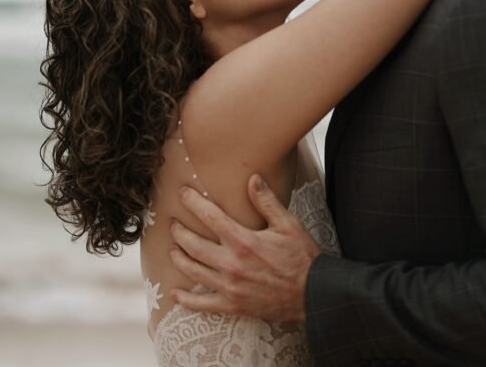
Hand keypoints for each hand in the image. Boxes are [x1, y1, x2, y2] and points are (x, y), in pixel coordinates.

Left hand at [169, 175, 320, 322]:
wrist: (313, 294)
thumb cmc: (302, 257)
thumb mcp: (288, 224)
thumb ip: (267, 202)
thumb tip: (252, 179)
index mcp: (244, 241)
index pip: (210, 217)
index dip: (193, 202)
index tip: (183, 193)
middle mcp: (231, 264)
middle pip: (193, 245)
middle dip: (179, 232)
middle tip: (172, 224)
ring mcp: (230, 287)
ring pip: (193, 271)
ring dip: (178, 258)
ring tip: (172, 248)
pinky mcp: (233, 306)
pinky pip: (202, 304)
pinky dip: (186, 299)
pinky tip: (176, 293)